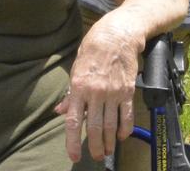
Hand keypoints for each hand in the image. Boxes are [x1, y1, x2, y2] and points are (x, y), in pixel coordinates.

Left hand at [57, 20, 139, 161]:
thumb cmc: (94, 48)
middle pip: (95, 127)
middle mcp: (95, 92)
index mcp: (79, 87)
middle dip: (96, 146)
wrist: (118, 34)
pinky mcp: (127, 90)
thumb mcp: (76, 67)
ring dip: (110, 141)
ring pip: (111, 124)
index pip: (74, 121)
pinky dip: (126, 128)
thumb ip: (70, 93)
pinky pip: (127, 114)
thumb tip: (61, 111)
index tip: (74, 156)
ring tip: (109, 150)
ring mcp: (113, 92)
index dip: (73, 142)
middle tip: (97, 156)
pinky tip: (123, 136)